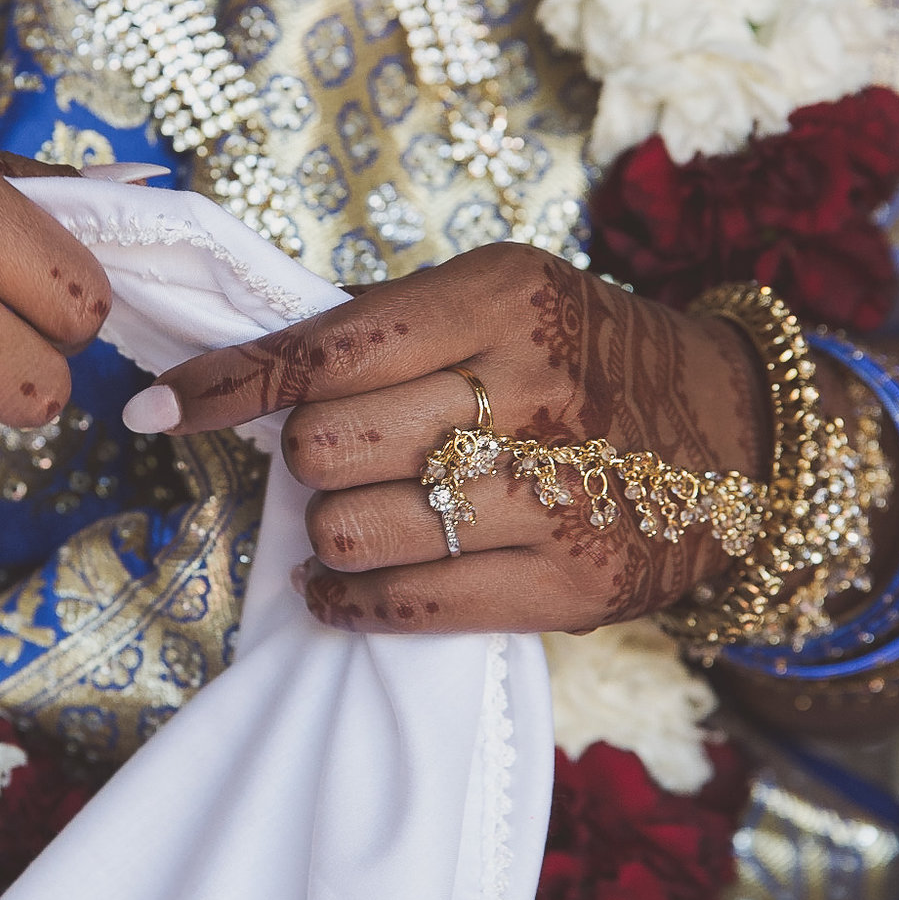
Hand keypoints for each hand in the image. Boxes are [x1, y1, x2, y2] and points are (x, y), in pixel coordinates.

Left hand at [126, 244, 765, 633]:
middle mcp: (531, 391)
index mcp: (505, 298)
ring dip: (329, 529)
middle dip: (305, 455)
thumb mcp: (507, 295)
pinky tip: (351, 583)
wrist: (743, 440)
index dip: (226, 383)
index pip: (326, 347)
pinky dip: (351, 599)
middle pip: (325, 444)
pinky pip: (405, 604)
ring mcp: (554, 495)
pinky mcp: (568, 585)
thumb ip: (391, 322)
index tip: (155, 407)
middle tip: (340, 454)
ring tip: (362, 514)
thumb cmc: (589, 356)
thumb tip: (247, 363)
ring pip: (352, 528)